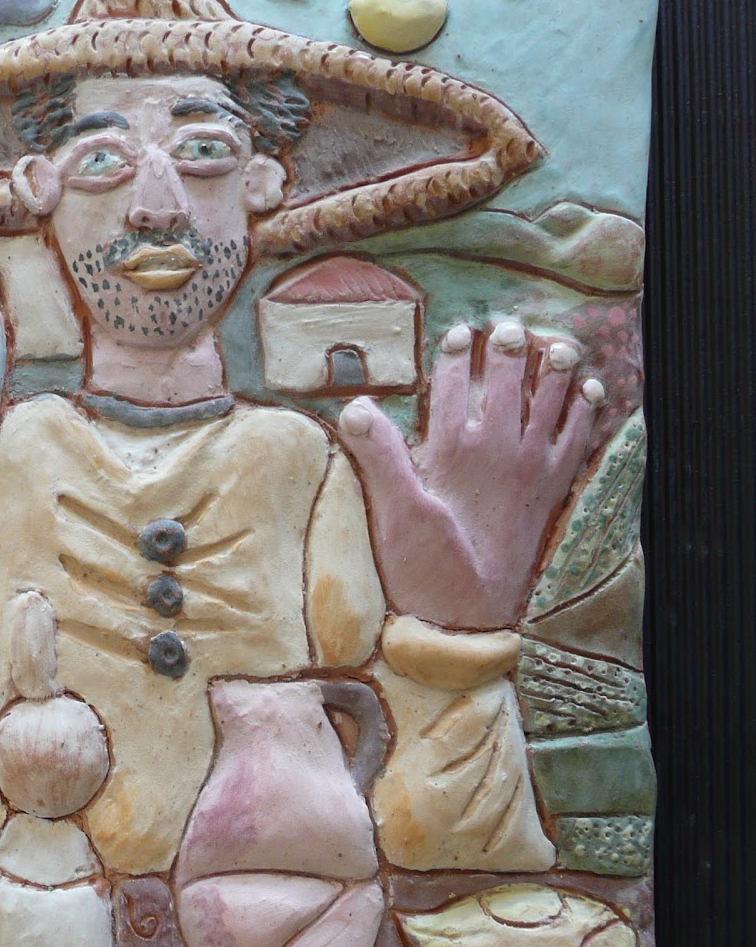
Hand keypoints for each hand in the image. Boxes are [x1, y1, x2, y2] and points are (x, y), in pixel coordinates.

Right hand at [339, 319, 602, 627]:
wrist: (470, 619)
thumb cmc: (425, 569)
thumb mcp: (392, 513)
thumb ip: (377, 455)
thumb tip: (355, 406)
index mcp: (452, 450)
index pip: (455, 385)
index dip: (457, 354)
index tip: (460, 333)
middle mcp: (496, 450)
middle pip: (507, 381)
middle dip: (508, 348)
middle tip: (509, 327)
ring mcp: (529, 469)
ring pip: (551, 401)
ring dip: (556, 369)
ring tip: (557, 345)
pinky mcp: (551, 492)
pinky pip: (577, 439)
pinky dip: (586, 411)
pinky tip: (591, 391)